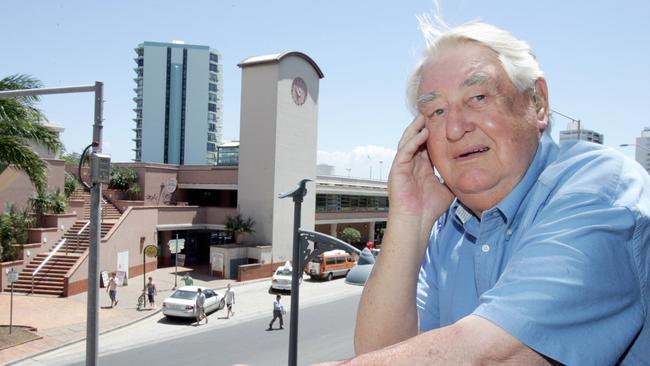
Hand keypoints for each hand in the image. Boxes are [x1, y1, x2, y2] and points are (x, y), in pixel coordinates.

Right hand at [387, 115, 453, 234]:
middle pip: (416, 139)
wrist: (416, 222)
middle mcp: (411, 164)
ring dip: (415, 128)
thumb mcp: (447, 188)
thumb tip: (468, 171)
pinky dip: (413, 140)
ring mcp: (403, 166)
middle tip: (432, 112)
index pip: (426, 145)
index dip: (433, 133)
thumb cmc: (429, 209)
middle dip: (422, 125)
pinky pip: (405, 150)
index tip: (443, 122)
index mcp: (421, 168)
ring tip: (424, 116)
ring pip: (407, 141)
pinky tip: (422, 132)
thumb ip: (452, 177)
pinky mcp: (397, 169)